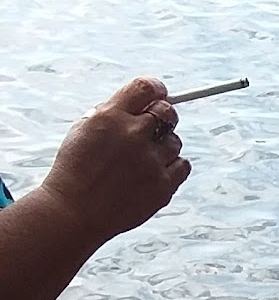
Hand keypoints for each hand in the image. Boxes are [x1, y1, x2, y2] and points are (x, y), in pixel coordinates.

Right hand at [40, 77, 190, 248]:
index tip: (160, 94)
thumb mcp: (86, 129)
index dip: (158, 89)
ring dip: (164, 146)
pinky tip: (153, 173)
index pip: (146, 88)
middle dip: (163, 117)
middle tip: (154, 129)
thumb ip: (115, 113)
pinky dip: (172, 167)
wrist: (74, 211)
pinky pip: (183, 165)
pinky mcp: (162, 186)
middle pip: (168, 112)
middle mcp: (133, 135)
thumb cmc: (77, 169)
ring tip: (142, 160)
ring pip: (175, 141)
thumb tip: (146, 102)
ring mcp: (150, 161)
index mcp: (110, 116)